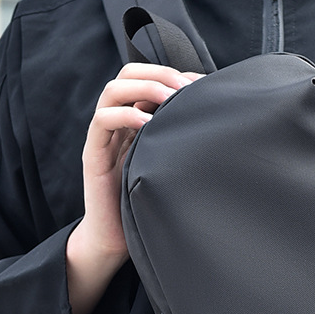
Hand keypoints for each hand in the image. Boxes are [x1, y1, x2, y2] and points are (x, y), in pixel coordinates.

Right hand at [66, 63, 200, 313]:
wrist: (117, 240)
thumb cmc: (149, 204)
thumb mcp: (172, 166)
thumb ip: (185, 143)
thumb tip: (222, 125)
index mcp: (138, 119)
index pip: (150, 76)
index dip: (176, 73)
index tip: (204, 84)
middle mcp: (120, 122)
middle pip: (129, 73)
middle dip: (159, 73)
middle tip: (185, 87)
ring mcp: (105, 136)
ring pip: (113, 91)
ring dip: (143, 87)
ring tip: (168, 98)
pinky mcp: (93, 154)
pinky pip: (103, 121)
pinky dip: (125, 114)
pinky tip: (148, 122)